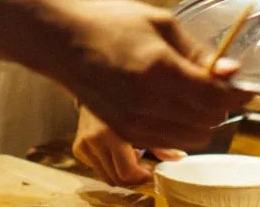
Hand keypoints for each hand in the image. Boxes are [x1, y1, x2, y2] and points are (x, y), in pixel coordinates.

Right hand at [41, 0, 250, 151]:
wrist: (62, 41)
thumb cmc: (110, 23)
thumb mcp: (160, 22)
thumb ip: (198, 51)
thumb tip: (232, 71)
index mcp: (159, 68)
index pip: (216, 96)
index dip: (238, 93)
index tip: (245, 84)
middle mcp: (147, 100)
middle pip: (209, 120)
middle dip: (223, 105)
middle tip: (222, 87)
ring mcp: (134, 120)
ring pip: (193, 136)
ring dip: (206, 120)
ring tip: (200, 98)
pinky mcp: (124, 131)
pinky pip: (169, 142)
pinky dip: (184, 131)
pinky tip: (179, 110)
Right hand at [73, 105, 187, 186]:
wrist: (96, 83)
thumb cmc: (127, 100)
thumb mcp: (147, 119)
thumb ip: (162, 142)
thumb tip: (181, 157)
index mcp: (113, 132)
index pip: (126, 172)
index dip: (140, 177)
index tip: (150, 171)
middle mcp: (95, 139)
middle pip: (115, 178)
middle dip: (132, 177)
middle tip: (143, 166)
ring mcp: (85, 144)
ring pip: (105, 176)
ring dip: (120, 171)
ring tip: (130, 155)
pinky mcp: (78, 146)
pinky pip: (95, 167)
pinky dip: (107, 164)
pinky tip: (116, 150)